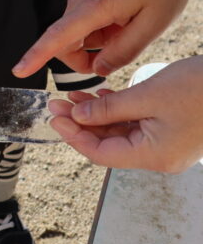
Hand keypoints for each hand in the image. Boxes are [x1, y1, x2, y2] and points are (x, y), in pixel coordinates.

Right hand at [14, 0, 202, 77]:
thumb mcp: (155, 23)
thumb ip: (125, 50)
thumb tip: (99, 69)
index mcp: (96, 5)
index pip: (58, 36)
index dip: (36, 55)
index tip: (18, 71)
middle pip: (64, 42)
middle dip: (83, 58)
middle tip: (116, 58)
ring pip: (75, 33)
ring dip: (96, 42)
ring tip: (127, 30)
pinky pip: (81, 22)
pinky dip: (97, 31)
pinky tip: (121, 21)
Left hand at [49, 57, 202, 172]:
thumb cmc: (200, 87)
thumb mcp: (146, 95)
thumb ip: (109, 109)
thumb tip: (78, 117)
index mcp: (153, 155)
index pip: (101, 153)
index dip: (74, 136)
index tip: (55, 117)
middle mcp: (158, 155)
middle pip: (107, 143)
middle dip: (80, 123)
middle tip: (56, 103)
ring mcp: (165, 144)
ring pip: (119, 132)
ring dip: (94, 115)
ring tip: (72, 97)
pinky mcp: (169, 131)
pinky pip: (134, 125)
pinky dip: (114, 111)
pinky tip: (98, 96)